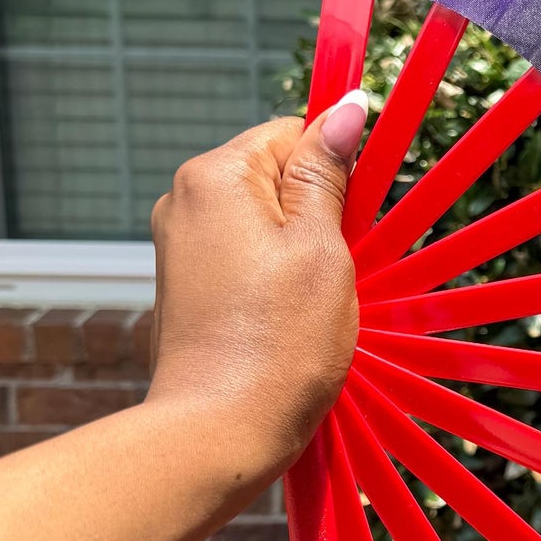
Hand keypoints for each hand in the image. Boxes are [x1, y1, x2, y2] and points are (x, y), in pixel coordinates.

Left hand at [146, 94, 369, 487]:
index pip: (294, 132)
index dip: (338, 169)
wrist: (218, 434)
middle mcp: (186, 201)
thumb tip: (348, 107)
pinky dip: (277, 277)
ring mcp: (181, 246)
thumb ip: (329, 173)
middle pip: (278, 175)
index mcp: (216, 177)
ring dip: (303, 249)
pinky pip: (246, 256)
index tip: (359, 216)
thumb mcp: (321, 248)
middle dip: (321, 212)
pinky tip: (291, 317)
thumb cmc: (277, 345)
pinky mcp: (187, 285)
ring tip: (314, 301)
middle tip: (339, 268)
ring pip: (266, 219)